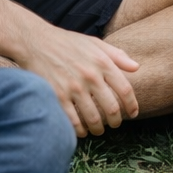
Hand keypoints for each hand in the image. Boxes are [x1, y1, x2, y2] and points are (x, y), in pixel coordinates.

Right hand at [15, 25, 140, 136]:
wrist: (36, 41)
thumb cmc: (68, 42)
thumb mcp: (95, 43)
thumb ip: (117, 55)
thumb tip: (136, 67)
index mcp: (102, 62)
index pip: (125, 90)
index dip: (132, 105)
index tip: (133, 113)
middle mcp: (90, 76)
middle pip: (111, 109)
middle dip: (115, 121)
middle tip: (114, 124)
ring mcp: (73, 88)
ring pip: (93, 119)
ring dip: (98, 129)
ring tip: (98, 129)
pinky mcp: (57, 96)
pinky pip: (73, 122)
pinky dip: (79, 130)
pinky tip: (81, 130)